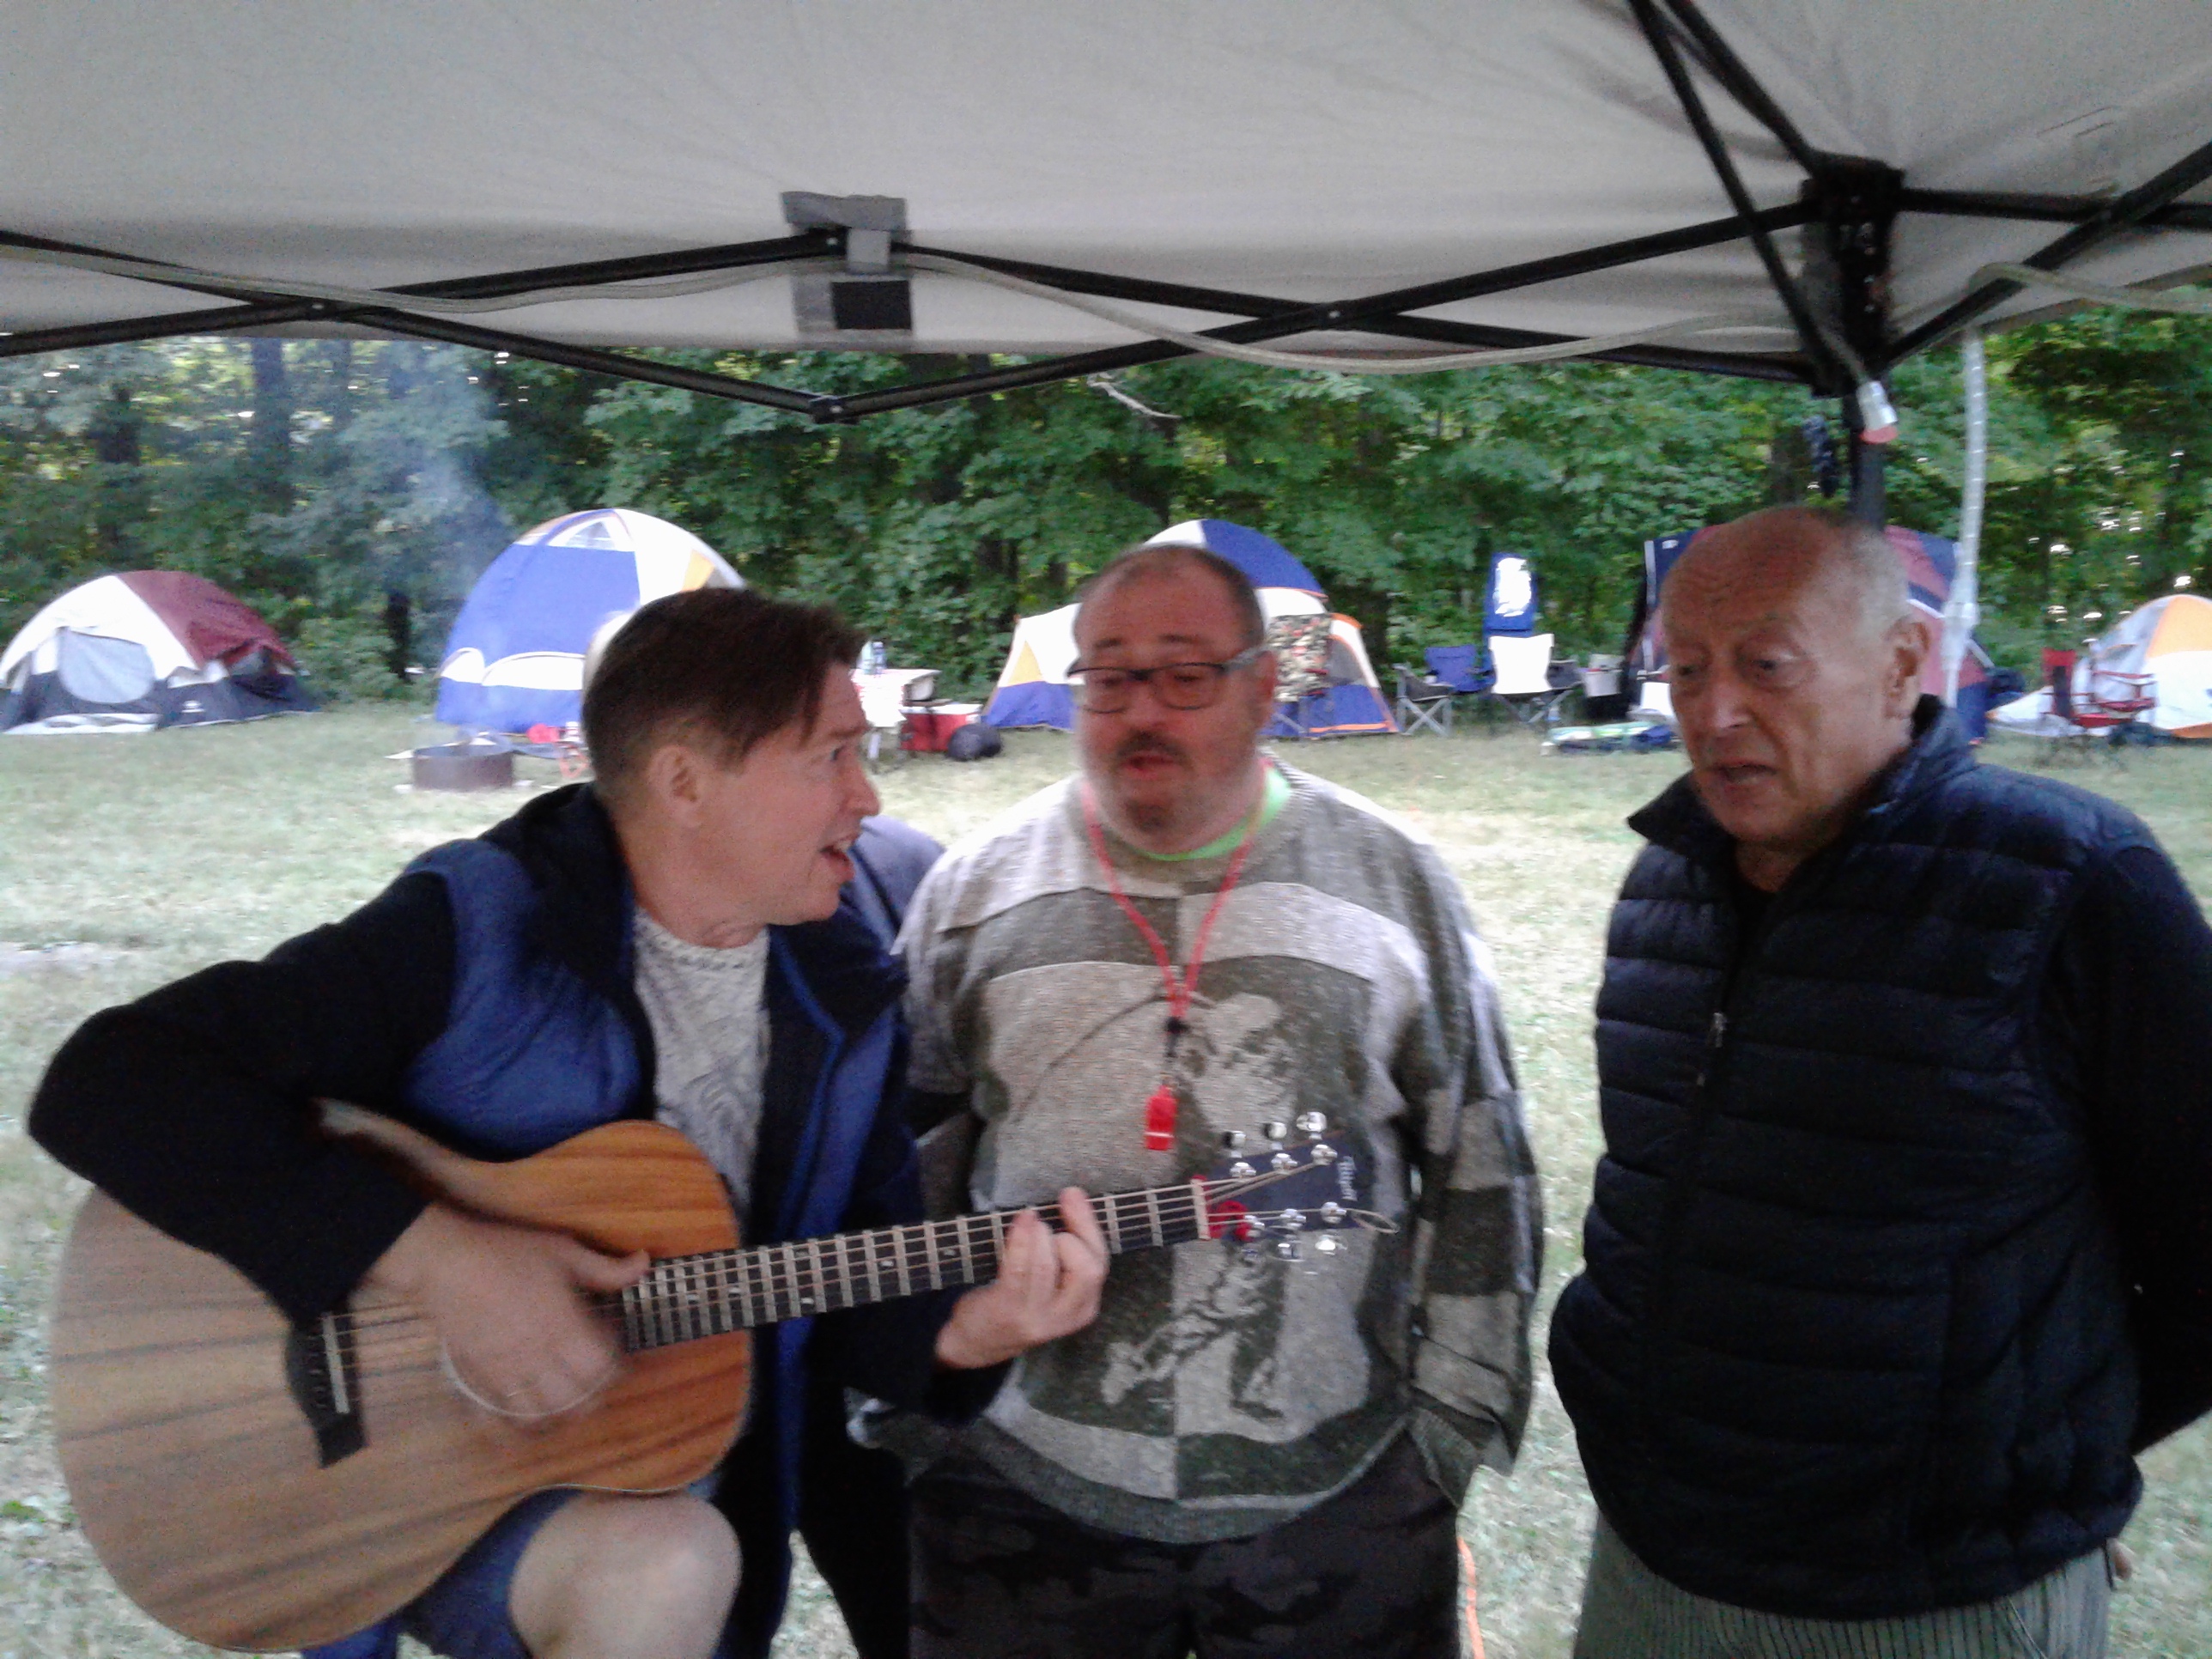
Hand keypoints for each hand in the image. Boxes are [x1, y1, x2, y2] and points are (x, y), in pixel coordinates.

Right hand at [364, 1202, 648, 1418]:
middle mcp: (536, 1356)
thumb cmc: (508, 1252)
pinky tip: (530, 1417)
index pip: (601, 1367)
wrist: (446, 1263)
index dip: (616, 1367)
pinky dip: (519, 1425)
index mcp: (561, 1325)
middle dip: (594, 1395)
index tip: (616, 1354)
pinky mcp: (479, 1379)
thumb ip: (606, 1268)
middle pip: (575, 1399)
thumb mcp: (563, 1251)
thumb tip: (646, 1264)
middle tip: (596, 1379)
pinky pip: (500, 1417)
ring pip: (540, 1414)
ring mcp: (505, 1372)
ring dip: (560, 1412)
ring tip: (567, 1396)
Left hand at [935, 1188, 1106, 1369]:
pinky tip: (1021, 1220)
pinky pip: (1019, 1270)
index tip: (1072, 1194)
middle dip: (1072, 1235)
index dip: (1088, 1224)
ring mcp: (1038, 1316)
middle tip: (1049, 1223)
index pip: (1100, 1262)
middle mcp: (1067, 1315)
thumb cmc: (1018, 1297)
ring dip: (1040, 1236)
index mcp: (1084, 1305)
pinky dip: (1021, 1240)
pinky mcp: (1009, 1310)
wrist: (980, 1339)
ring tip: (1030, 1221)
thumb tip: (1075, 1195)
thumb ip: (1067, 1246)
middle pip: (1087, 1269)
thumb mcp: (1053, 1281)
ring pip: (1048, 1267)